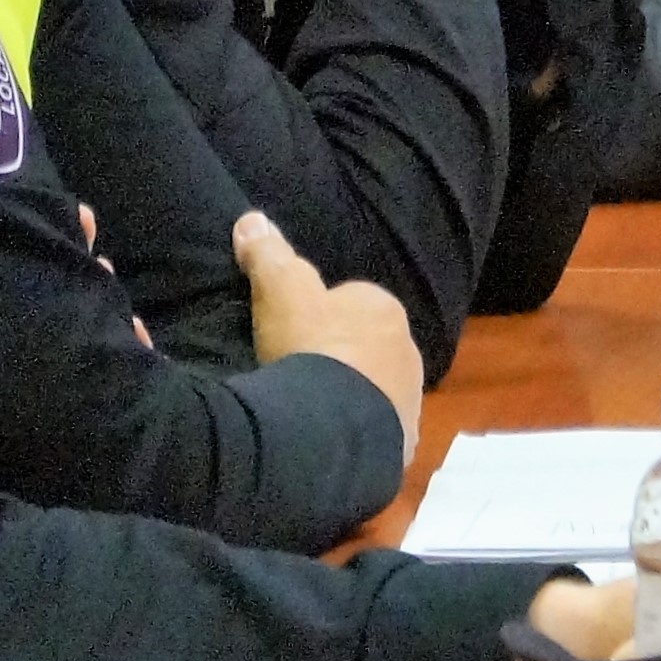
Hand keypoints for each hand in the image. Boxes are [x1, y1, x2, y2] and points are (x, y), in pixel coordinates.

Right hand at [233, 209, 418, 461]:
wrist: (332, 427)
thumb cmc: (311, 347)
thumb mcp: (282, 293)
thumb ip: (269, 256)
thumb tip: (252, 219)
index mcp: (385, 310)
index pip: (351, 301)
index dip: (317, 314)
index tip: (289, 332)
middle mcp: (408, 351)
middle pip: (366, 347)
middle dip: (338, 356)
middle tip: (295, 372)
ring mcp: (408, 398)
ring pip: (373, 389)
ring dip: (347, 395)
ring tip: (305, 407)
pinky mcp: (400, 441)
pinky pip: (374, 429)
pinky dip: (352, 430)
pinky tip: (323, 437)